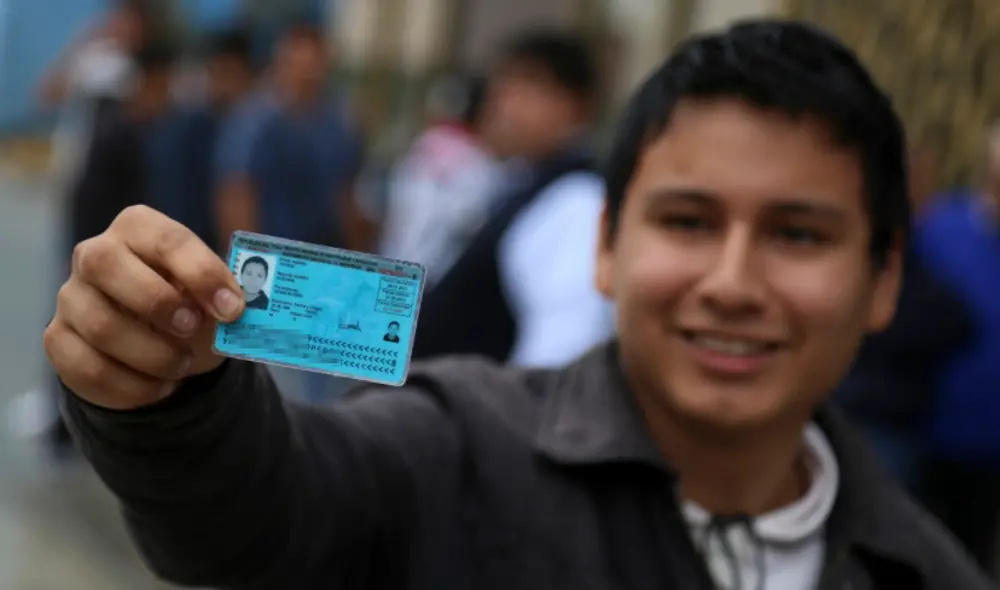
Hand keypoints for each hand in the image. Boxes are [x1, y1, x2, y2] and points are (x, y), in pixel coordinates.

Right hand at [44, 206, 245, 409]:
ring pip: (100, 326)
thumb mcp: (216, 298)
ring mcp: (71, 297)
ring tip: (182, 364)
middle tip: (192, 328)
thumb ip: (229, 297)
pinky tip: (160, 386)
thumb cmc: (193, 306)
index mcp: (139, 228)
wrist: (162, 344)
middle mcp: (95, 254)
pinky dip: (132, 386)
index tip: (233, 308)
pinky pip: (87, 368)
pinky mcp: (58, 339)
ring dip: (152, 354)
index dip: (202, 273)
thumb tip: (238, 308)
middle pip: (106, 265)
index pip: (166, 239)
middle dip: (157, 302)